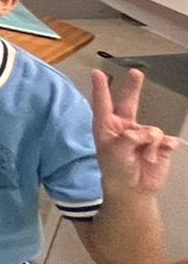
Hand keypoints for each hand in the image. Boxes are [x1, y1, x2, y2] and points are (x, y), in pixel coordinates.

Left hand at [91, 68, 179, 195]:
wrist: (134, 191)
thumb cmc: (116, 170)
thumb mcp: (115, 153)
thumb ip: (128, 138)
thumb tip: (143, 132)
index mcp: (107, 127)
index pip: (103, 104)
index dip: (101, 88)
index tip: (96, 72)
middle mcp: (125, 127)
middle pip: (129, 102)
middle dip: (133, 87)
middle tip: (135, 72)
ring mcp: (143, 135)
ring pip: (152, 129)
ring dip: (150, 143)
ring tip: (143, 157)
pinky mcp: (159, 145)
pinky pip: (166, 140)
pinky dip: (163, 149)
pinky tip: (155, 157)